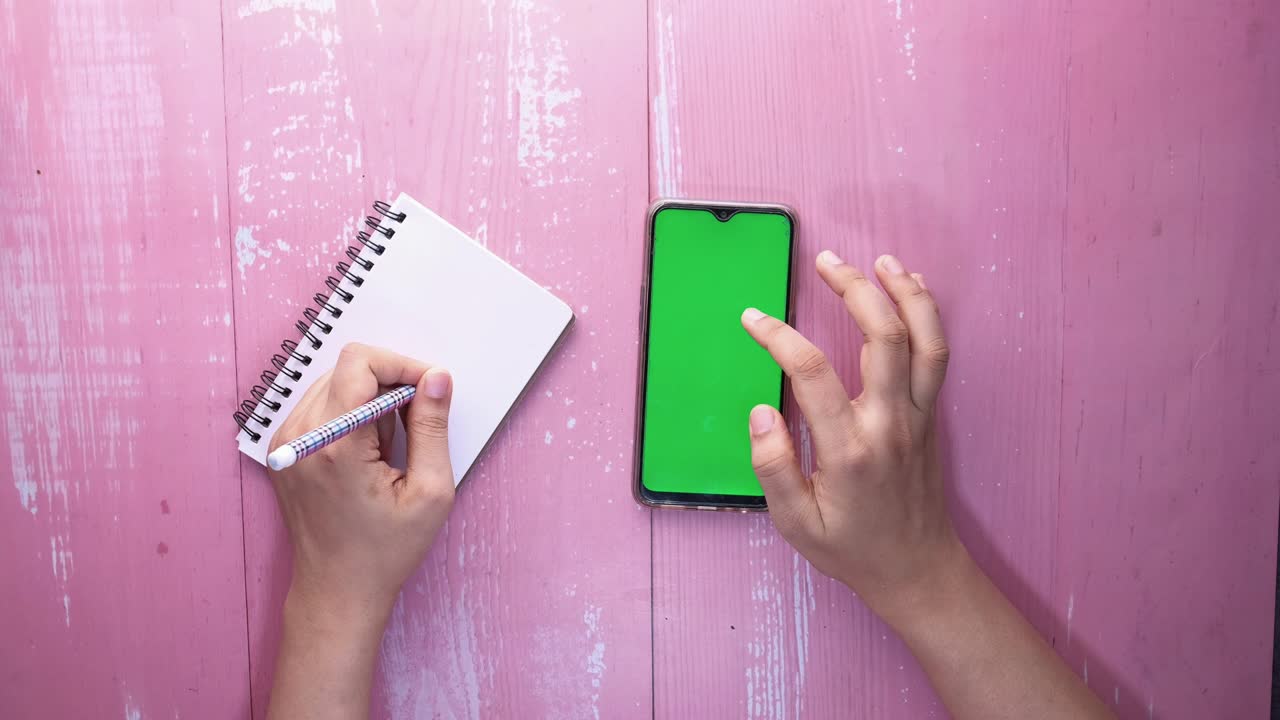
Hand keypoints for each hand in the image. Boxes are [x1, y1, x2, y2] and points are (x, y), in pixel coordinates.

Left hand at [268, 342, 454, 621]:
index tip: (429, 389)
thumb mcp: (430, 491)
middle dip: (389, 382)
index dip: (402, 364)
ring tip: (389, 446)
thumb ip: (432, 426)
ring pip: (334, 382)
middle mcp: (300, 437)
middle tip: (414, 423)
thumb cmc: (386, 551)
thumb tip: (436, 378)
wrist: (336, 591)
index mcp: (335, 445)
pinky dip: (350, 413)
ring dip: (369, 398)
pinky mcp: (281, 449)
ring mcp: (284, 442)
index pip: (360, 362)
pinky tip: (366, 451)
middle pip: (347, 368)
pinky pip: (320, 404)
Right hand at [742, 251, 960, 620]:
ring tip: (878, 260)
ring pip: (923, 338)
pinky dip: (926, 314)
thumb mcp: (796, 524)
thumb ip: (773, 468)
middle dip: (854, 289)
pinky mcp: (931, 414)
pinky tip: (908, 288)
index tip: (752, 318)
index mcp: (850, 450)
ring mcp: (918, 416)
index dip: (779, 337)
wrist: (917, 569)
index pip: (812, 374)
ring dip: (903, 292)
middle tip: (825, 261)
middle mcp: (891, 424)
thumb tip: (761, 413)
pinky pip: (935, 353)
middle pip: (882, 337)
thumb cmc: (851, 549)